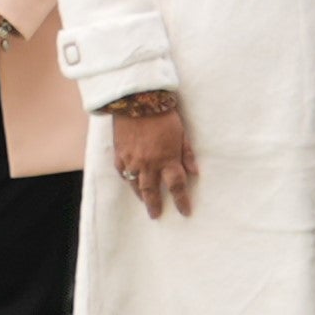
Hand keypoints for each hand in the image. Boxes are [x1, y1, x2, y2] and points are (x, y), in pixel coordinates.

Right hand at [106, 90, 199, 216]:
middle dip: (155, 205)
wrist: (137, 99)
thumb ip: (186, 154)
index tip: (185, 212)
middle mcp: (149, 164)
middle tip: (156, 215)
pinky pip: (122, 172)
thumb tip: (195, 172)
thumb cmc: (163, 114)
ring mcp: (132, 160)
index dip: (181, 201)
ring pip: (135, 185)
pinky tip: (130, 181)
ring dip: (141, 195)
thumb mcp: (181, 133)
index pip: (177, 186)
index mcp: (167, 159)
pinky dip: (127, 179)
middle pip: (152, 192)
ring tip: (144, 201)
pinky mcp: (119, 154)